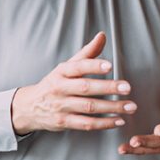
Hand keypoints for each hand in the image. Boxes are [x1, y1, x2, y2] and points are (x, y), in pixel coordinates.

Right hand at [10, 32, 135, 134]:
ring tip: (130, 106)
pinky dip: (103, 124)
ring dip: (111, 108)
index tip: (110, 65)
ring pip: (89, 107)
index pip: (78, 66)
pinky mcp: (63, 122)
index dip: (94, 65)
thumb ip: (87, 52)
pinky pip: (86, 124)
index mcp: (62, 72)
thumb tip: (102, 35)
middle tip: (127, 88)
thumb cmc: (55, 83)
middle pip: (86, 87)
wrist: (29, 107)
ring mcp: (61, 107)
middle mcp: (60, 88)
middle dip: (108, 88)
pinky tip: (118, 121)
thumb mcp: (67, 66)